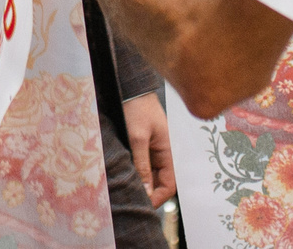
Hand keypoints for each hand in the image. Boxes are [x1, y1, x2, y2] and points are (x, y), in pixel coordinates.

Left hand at [124, 92, 176, 207]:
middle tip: (129, 197)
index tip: (143, 204)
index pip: (169, 184)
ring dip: (140, 182)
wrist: (131, 88)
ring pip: (149, 174)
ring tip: (124, 187)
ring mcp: (153, 150)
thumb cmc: (137, 108)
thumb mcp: (138, 137)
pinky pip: (142, 164)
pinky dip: (134, 171)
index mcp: (168, 152)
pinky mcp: (143, 145)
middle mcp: (163, 153)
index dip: (158, 197)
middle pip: (159, 182)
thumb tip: (146, 191)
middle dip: (147, 192)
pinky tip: (122, 173)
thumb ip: (142, 164)